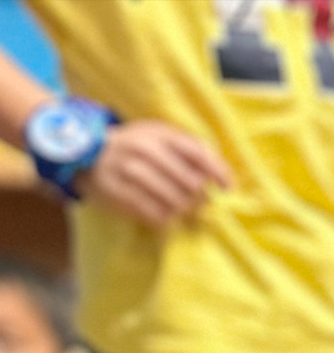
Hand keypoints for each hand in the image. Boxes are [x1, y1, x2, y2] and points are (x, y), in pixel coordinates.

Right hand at [82, 120, 231, 226]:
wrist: (88, 152)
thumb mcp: (161, 138)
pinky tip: (164, 215)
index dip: (217, 172)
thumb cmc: (137, 148)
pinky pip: (152, 213)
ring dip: (183, 210)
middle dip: (200, 197)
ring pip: (173, 200)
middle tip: (198, 202)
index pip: (197, 153)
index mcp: (158, 134)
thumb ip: (192, 151)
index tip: (227, 188)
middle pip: (189, 182)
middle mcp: (142, 149)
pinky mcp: (115, 191)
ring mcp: (126, 169)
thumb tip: (220, 178)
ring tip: (180, 208)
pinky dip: (164, 218)